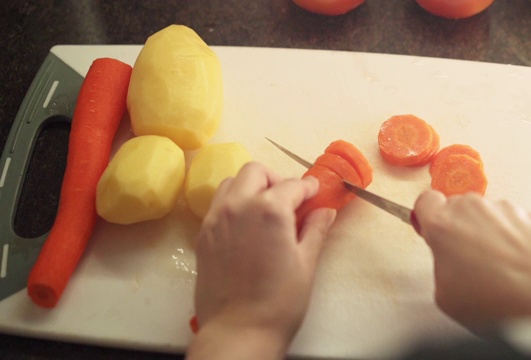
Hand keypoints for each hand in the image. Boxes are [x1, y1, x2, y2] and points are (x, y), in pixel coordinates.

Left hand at [187, 162, 335, 359]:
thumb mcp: (306, 264)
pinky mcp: (203, 234)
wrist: (238, 331)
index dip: (308, 187)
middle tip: (289, 200)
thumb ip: (315, 230)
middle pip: (256, 172)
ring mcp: (216, 218)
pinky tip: (245, 225)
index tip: (315, 192)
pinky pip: (217, 204)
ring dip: (251, 187)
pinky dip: (233, 203)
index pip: (292, 185)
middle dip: (276, 179)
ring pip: (232, 182)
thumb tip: (325, 211)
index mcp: (270, 210)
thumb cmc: (279, 302)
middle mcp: (239, 206)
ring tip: (264, 210)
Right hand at [412, 190, 530, 328]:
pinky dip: (513, 239)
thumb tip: (447, 266)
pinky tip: (518, 266)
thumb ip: (439, 267)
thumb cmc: (503, 300)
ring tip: (498, 269)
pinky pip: (513, 223)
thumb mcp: (447, 297)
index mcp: (443, 225)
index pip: (425, 202)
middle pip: (457, 207)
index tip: (429, 228)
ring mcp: (504, 209)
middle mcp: (473, 209)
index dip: (426, 216)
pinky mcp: (530, 215)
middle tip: (466, 258)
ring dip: (488, 235)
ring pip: (486, 215)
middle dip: (460, 229)